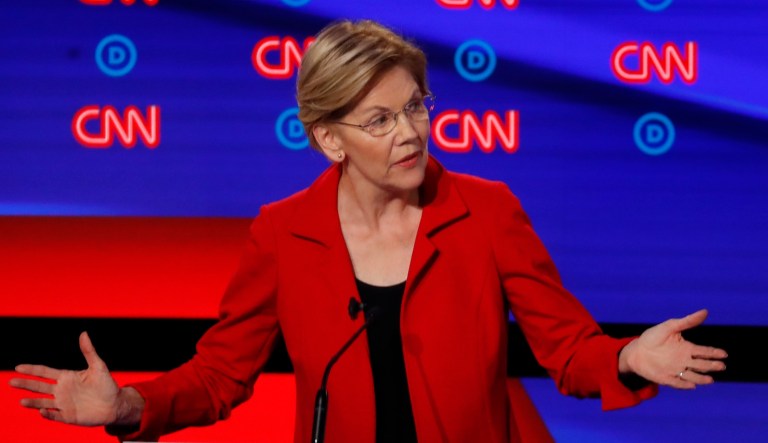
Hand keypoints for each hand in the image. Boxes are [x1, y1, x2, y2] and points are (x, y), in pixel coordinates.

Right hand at [9, 331, 124, 425]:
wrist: (115, 404)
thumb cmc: (107, 385)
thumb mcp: (98, 366)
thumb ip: (89, 351)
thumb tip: (83, 333)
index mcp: (66, 377)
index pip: (44, 372)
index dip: (32, 370)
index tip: (18, 367)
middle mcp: (61, 390)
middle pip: (39, 387)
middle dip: (26, 384)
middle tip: (11, 382)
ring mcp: (64, 404)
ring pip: (43, 402)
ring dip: (33, 402)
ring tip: (21, 401)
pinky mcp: (69, 416)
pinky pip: (55, 415)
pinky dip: (48, 414)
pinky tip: (42, 411)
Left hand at [619, 309, 726, 388]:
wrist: (635, 351)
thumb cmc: (652, 337)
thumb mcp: (669, 327)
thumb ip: (687, 321)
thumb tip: (705, 311)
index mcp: (687, 348)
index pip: (704, 351)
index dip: (714, 353)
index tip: (723, 354)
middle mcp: (684, 361)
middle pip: (702, 364)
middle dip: (712, 366)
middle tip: (721, 366)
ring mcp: (676, 370)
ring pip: (693, 376)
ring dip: (701, 379)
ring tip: (710, 380)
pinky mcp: (667, 379)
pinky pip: (678, 383)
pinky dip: (684, 384)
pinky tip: (691, 385)